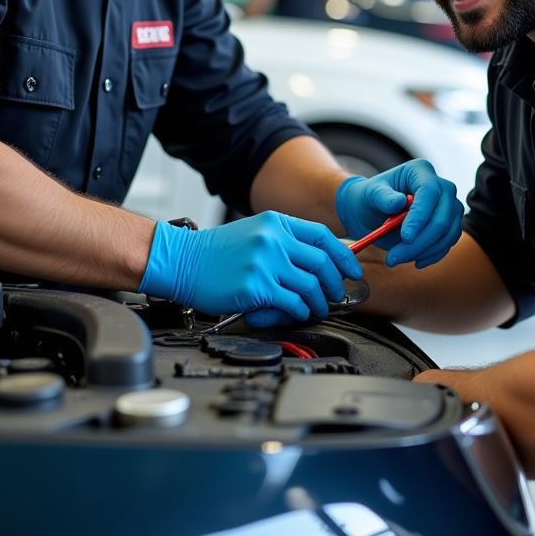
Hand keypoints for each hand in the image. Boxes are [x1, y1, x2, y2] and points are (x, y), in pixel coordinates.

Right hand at [139, 212, 362, 321]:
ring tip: (316, 309)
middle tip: (335, 295)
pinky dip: (299, 311)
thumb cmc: (216, 252)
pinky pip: (292, 302)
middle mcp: (274, 239)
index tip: (352, 271)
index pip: (322, 237)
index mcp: (276, 223)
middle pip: (322, 263)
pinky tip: (296, 312)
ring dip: (318, 302)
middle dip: (334, 283)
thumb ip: (284, 241)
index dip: (344, 256)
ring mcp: (265, 263)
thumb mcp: (255, 232)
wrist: (182, 262)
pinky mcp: (256, 287)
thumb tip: (317, 260)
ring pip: (310, 286)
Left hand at [335, 159, 462, 268]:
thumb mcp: (369, 195)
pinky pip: (448, 242)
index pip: (429, 193)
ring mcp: (449, 205)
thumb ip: (382, 197)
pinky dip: (432, 255)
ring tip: (396, 259)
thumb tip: (399, 202)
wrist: (374, 212)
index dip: (420, 217)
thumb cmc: (370, 199)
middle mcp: (441, 186)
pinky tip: (414, 260)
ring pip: (447, 233)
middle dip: (419, 242)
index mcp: (420, 171)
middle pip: (442, 217)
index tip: (406, 237)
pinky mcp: (451, 224)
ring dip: (423, 252)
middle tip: (393, 258)